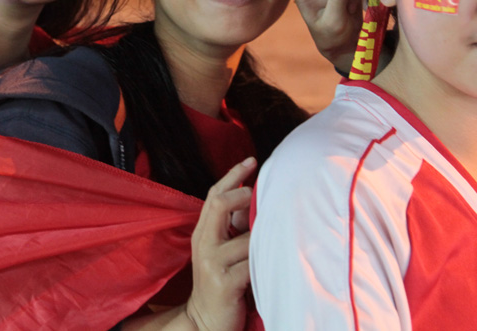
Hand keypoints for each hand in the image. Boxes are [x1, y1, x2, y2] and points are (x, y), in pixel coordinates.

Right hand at [186, 157, 256, 330]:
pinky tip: (272, 265)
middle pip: (220, 204)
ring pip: (246, 237)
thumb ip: (232, 227)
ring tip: (274, 244)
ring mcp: (212, 264)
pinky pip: (253, 263)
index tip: (251, 161)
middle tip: (260, 196)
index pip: (214, 195)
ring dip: (263, 238)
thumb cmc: (221, 284)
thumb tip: (255, 201)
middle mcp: (203, 244)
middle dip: (244, 196)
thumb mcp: (221, 252)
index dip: (233, 175)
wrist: (204, 323)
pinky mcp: (224, 283)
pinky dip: (266, 261)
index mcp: (202, 233)